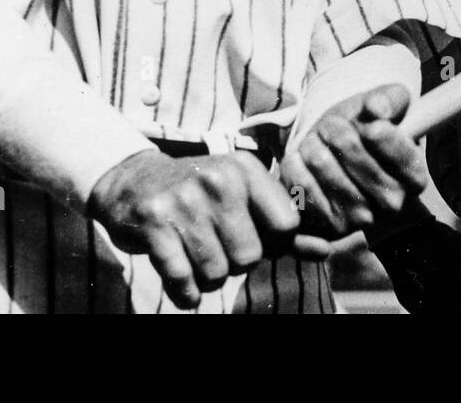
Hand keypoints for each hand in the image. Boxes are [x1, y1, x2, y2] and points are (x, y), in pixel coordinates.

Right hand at [88, 149, 306, 309]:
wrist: (134, 182)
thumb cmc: (202, 199)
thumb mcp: (245, 203)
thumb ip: (287, 231)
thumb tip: (327, 250)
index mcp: (246, 169)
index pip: (286, 226)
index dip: (271, 241)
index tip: (249, 232)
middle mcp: (218, 179)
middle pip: (250, 257)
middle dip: (234, 262)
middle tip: (214, 243)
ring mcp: (184, 199)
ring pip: (216, 274)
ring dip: (206, 277)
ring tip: (194, 253)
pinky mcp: (153, 222)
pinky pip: (183, 280)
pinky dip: (184, 292)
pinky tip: (180, 276)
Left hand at [279, 84, 426, 238]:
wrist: (339, 159)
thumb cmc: (365, 130)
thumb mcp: (384, 106)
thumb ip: (388, 99)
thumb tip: (376, 109)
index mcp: (415, 175)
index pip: (389, 142)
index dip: (371, 123)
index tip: (366, 114)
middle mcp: (394, 203)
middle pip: (348, 146)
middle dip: (334, 125)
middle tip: (333, 125)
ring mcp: (362, 219)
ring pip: (320, 161)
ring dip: (312, 142)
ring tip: (319, 143)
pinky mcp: (329, 226)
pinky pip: (300, 183)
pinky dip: (296, 164)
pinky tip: (304, 162)